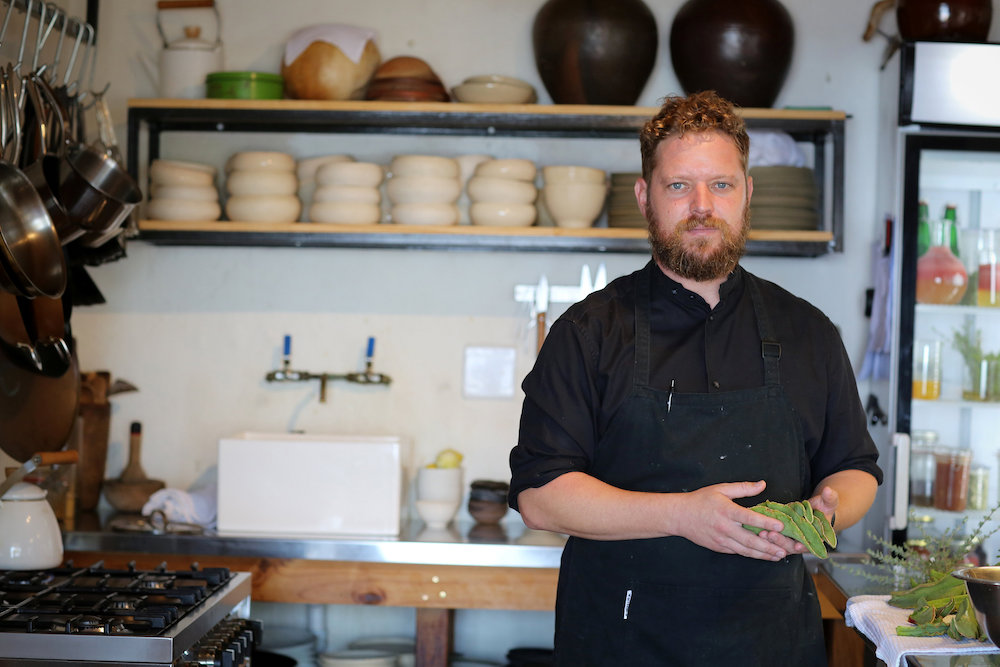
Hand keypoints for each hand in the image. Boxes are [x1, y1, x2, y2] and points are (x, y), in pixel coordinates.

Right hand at [671, 480, 788, 561]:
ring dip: (763, 554)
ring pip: (746, 550)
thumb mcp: (721, 489)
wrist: (679, 516)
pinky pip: (738, 552)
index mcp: (726, 511)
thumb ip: (743, 488)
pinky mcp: (719, 547)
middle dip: (769, 546)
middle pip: (750, 540)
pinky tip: (762, 555)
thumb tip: (762, 484)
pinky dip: (751, 555)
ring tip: (778, 556)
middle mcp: (725, 527)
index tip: (780, 526)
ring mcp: (721, 540)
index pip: (749, 518)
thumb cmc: (700, 500)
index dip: (766, 523)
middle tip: (784, 550)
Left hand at [756, 488, 839, 555]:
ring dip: (770, 540)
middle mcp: (802, 541)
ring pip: (779, 544)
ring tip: (761, 532)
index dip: (803, 546)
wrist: (816, 510)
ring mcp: (790, 538)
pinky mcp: (781, 533)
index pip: (809, 546)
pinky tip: (756, 529)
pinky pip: (772, 536)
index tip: (797, 545)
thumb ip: (830, 498)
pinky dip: (765, 534)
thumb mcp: (829, 503)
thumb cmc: (824, 508)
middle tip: (771, 534)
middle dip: (781, 541)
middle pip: (790, 546)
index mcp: (816, 538)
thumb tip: (828, 491)